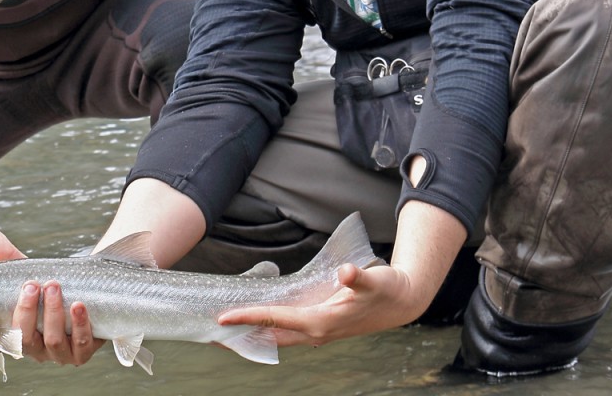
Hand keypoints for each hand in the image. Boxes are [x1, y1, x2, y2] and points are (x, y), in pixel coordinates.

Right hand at [0, 231, 103, 365]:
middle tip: (31, 285)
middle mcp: (35, 348)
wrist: (91, 296)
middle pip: (23, 339)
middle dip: (26, 311)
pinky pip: (80, 344)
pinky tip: (78, 305)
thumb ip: (11, 259)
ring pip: (52, 341)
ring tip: (54, 286)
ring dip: (52, 313)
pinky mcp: (82, 353)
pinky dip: (79, 324)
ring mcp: (58, 353)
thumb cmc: (51, 290)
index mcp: (17, 333)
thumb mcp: (31, 274)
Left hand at [216, 199, 465, 347]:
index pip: (276, 321)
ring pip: (277, 338)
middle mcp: (316, 332)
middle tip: (209, 333)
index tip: (223, 318)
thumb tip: (347, 273)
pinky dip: (267, 329)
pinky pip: (286, 333)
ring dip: (252, 335)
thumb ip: (359, 277)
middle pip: (269, 338)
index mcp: (321, 322)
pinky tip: (255, 322)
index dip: (248, 318)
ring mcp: (318, 332)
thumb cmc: (386, 289)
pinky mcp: (320, 327)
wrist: (402, 302)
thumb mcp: (374, 279)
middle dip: (240, 336)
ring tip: (225, 330)